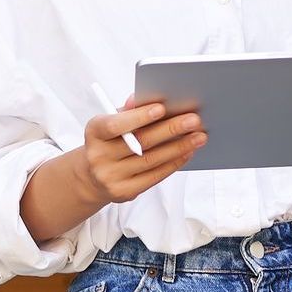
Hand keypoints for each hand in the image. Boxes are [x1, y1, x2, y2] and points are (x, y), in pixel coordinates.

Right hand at [74, 99, 206, 207]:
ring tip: (198, 137)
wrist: (92, 177)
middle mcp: (98, 156)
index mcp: (94, 133)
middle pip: (140, 143)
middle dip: (170, 130)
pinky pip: (153, 177)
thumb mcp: (111, 123)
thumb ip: (128, 111)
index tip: (162, 108)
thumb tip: (146, 99)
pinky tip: (187, 153)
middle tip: (193, 120)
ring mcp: (110, 177)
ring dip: (178, 148)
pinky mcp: (123, 192)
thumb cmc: (108, 142)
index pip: (115, 125)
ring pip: (151, 160)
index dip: (138, 117)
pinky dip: (173, 164)